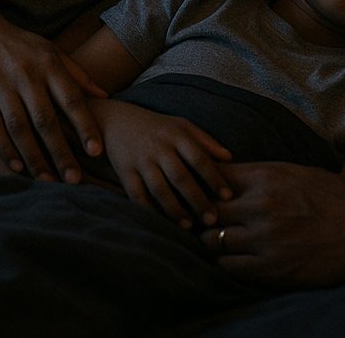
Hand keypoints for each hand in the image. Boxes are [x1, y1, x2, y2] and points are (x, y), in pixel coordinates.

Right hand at [0, 10, 105, 182]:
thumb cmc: (16, 42)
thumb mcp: (49, 49)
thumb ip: (77, 74)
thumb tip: (106, 96)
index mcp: (48, 63)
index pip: (72, 98)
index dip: (85, 125)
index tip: (96, 151)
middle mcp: (26, 73)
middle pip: (47, 120)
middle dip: (61, 152)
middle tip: (74, 180)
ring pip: (20, 128)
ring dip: (34, 158)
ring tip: (47, 181)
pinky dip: (5, 148)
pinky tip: (16, 168)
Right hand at [94, 100, 231, 228]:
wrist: (115, 120)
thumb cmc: (156, 126)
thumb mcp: (181, 125)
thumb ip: (205, 141)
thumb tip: (230, 158)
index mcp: (176, 134)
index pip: (199, 158)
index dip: (214, 178)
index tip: (228, 196)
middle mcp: (159, 147)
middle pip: (181, 177)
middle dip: (198, 200)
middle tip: (212, 219)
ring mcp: (140, 160)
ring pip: (160, 189)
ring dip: (175, 210)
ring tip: (189, 226)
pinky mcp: (124, 171)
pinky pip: (137, 195)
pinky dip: (150, 210)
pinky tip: (162, 222)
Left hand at [206, 162, 344, 285]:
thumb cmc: (341, 199)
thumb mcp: (301, 173)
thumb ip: (265, 174)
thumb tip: (231, 174)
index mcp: (268, 177)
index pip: (215, 177)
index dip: (207, 184)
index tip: (207, 191)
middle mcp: (262, 206)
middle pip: (208, 209)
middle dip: (205, 214)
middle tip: (206, 220)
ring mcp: (266, 240)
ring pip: (214, 241)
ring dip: (213, 241)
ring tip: (220, 241)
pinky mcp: (273, 270)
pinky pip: (230, 268)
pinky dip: (228, 263)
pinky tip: (237, 259)